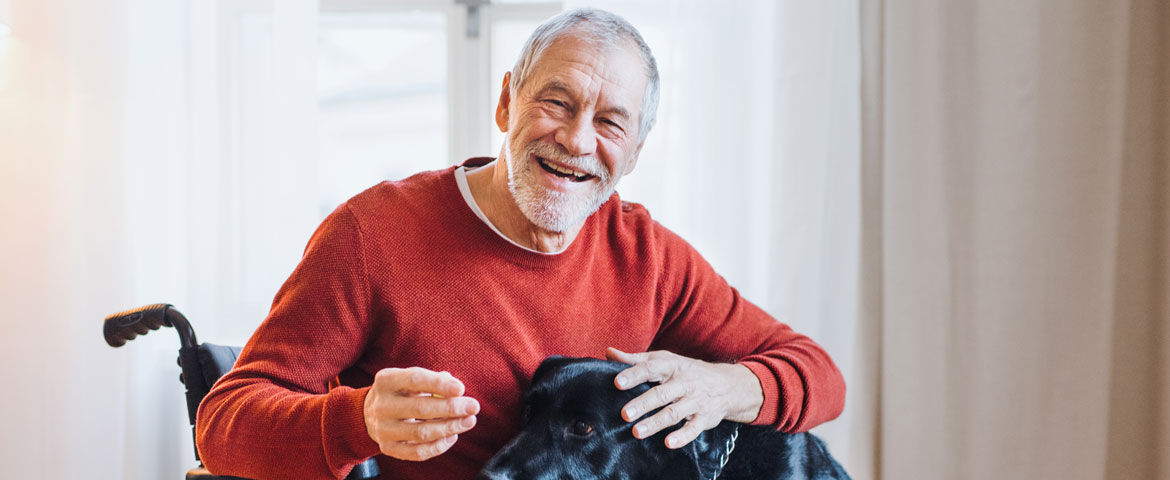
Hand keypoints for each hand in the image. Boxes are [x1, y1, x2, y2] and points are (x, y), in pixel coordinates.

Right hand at [363, 367, 480, 460]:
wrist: (370, 413)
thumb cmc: (402, 391)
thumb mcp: (411, 379)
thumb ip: (434, 380)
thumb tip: (457, 390)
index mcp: (386, 380)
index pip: (414, 379)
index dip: (439, 385)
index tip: (461, 389)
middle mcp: (381, 405)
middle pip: (420, 408)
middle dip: (451, 408)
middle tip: (474, 407)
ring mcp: (383, 429)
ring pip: (421, 433)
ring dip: (450, 428)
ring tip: (469, 421)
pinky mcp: (387, 448)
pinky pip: (418, 452)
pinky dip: (439, 446)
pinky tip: (452, 436)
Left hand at [606, 348, 762, 448]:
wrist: (726, 384)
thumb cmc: (686, 371)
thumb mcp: (664, 360)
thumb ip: (636, 359)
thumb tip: (609, 353)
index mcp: (671, 366)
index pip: (650, 368)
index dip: (634, 374)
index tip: (617, 382)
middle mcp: (684, 383)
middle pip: (661, 393)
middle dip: (643, 404)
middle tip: (624, 414)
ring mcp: (695, 401)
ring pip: (674, 412)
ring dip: (656, 422)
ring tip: (637, 432)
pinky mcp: (704, 418)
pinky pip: (693, 428)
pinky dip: (682, 436)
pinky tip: (668, 443)